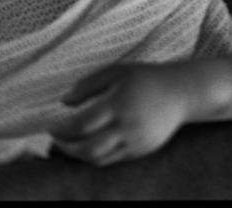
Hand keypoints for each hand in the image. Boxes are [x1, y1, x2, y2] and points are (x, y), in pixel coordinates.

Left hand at [51, 63, 189, 165]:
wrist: (181, 92)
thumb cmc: (146, 77)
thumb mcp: (118, 71)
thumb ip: (89, 84)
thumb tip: (64, 101)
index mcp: (118, 103)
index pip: (81, 125)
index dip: (62, 130)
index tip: (50, 127)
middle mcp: (126, 125)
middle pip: (87, 149)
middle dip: (66, 149)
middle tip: (55, 142)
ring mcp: (134, 140)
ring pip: (98, 159)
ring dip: (79, 156)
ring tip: (70, 147)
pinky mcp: (141, 150)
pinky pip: (113, 160)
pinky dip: (97, 157)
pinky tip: (90, 147)